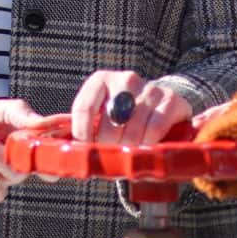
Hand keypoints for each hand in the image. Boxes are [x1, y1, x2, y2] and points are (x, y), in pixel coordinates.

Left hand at [68, 69, 191, 147]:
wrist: (162, 106)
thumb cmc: (125, 117)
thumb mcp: (102, 116)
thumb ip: (86, 128)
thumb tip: (66, 148)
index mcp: (101, 80)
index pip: (84, 108)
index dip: (82, 134)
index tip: (86, 150)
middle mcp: (125, 79)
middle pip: (109, 123)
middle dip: (108, 146)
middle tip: (110, 158)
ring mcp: (150, 88)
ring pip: (132, 129)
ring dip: (128, 149)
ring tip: (127, 157)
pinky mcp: (170, 100)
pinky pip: (154, 129)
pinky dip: (147, 144)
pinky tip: (144, 150)